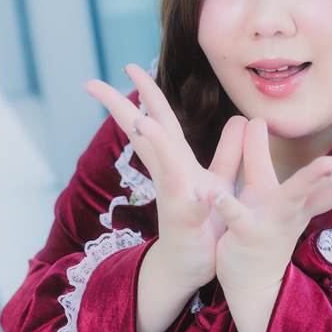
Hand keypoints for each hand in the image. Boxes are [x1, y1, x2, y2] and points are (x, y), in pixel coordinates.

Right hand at [83, 63, 247, 289]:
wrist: (194, 266)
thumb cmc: (206, 222)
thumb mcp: (220, 180)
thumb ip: (229, 151)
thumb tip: (239, 119)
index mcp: (177, 161)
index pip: (160, 119)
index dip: (147, 92)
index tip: (128, 66)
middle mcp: (170, 175)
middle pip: (144, 135)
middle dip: (122, 107)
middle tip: (92, 83)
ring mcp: (176, 197)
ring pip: (164, 166)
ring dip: (153, 143)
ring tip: (140, 120)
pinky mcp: (189, 223)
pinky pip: (194, 208)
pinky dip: (198, 200)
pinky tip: (202, 193)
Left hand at [206, 118, 331, 294]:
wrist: (247, 284)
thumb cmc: (256, 230)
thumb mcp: (258, 187)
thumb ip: (256, 153)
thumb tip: (256, 118)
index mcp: (306, 198)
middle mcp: (297, 209)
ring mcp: (273, 222)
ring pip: (294, 196)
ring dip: (312, 179)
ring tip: (330, 163)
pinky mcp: (246, 234)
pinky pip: (237, 217)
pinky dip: (226, 205)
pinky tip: (213, 194)